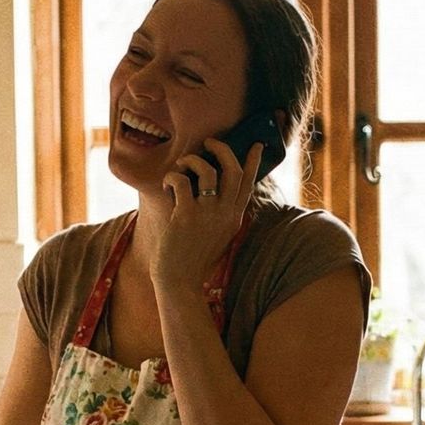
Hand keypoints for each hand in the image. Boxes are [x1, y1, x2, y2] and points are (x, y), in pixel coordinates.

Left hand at [146, 139, 264, 292]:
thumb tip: (211, 189)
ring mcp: (207, 214)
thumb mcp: (216, 236)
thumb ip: (219, 215)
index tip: (256, 144)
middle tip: (208, 143)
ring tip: (181, 165)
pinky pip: (181, 181)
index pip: (248, 184)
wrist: (179, 281)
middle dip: (222, 149)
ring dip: (192, 160)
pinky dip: (172, 177)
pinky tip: (167, 185)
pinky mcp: (186, 215)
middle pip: (233, 170)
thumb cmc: (192, 260)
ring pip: (208, 170)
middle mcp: (225, 214)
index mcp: (234, 218)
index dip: (253, 162)